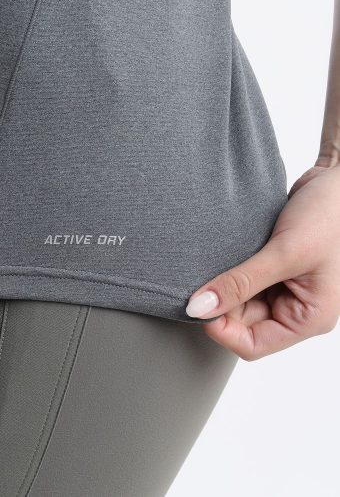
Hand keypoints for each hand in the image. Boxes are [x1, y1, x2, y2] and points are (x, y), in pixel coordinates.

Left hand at [185, 164, 339, 359]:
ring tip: (216, 264)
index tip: (199, 306)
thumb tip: (199, 308)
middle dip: (219, 306)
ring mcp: (282, 289)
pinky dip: (227, 273)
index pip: (252, 344)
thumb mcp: (285, 253)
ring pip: (237, 303)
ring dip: (222, 288)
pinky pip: (241, 282)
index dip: (221, 330)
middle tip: (202, 280)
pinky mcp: (270, 270)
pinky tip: (222, 258)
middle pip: (240, 323)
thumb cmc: (332, 215)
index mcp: (308, 317)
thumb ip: (241, 283)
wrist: (339, 180)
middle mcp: (294, 308)